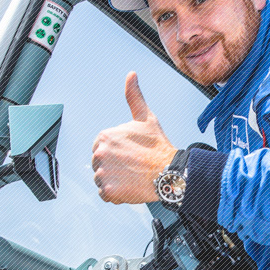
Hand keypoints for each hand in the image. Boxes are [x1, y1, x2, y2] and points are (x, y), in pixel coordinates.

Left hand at [91, 72, 175, 203]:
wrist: (169, 171)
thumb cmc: (158, 146)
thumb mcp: (145, 117)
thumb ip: (133, 96)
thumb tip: (131, 75)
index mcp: (104, 136)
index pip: (101, 148)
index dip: (116, 153)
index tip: (130, 154)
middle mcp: (99, 154)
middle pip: (100, 164)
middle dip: (113, 167)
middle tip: (132, 166)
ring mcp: (102, 173)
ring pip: (102, 179)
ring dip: (114, 181)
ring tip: (132, 177)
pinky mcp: (107, 190)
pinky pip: (105, 194)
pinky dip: (116, 194)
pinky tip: (130, 187)